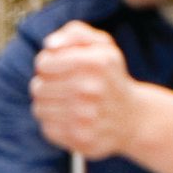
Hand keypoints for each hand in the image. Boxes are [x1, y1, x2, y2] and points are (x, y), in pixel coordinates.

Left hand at [29, 24, 162, 161]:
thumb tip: (50, 45)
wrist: (134, 118)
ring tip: (67, 103)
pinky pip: (47, 128)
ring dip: (49, 105)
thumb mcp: (102, 46)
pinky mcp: (81, 139)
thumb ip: (75, 33)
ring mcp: (86, 116)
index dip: (47, 65)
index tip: (59, 68)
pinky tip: (72, 119)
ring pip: (39, 108)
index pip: (43, 63)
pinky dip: (55, 123)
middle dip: (47, 85)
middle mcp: (91, 89)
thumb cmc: (110, 77)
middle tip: (64, 87)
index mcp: (95, 62)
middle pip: (38, 87)